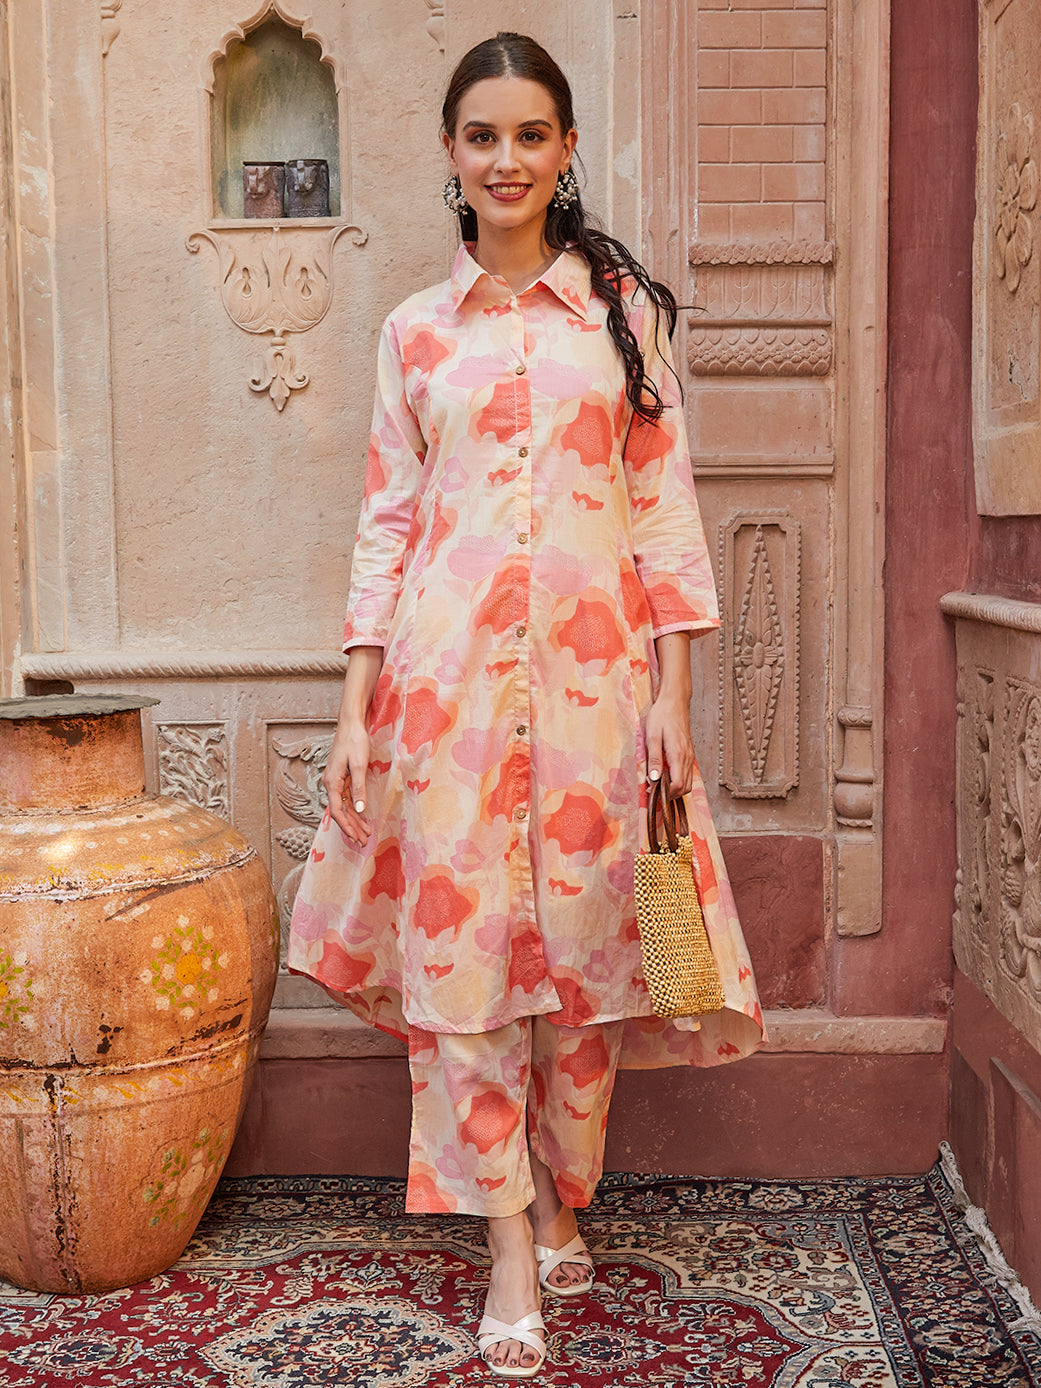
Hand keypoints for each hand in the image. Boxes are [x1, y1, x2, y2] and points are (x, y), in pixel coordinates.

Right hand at [321, 649, 382, 845]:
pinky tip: (361, 817)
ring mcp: (336, 781)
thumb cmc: (354, 741)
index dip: (347, 827)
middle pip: (340, 812)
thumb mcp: (359, 765)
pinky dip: (354, 809)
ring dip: (354, 820)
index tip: (356, 838)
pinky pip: (346, 798)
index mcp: (332, 782)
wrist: (351, 723)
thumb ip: (358, 788)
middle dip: (352, 828)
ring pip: (343, 806)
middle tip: (364, 841)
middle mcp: (330, 783)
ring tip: (365, 833)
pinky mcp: (342, 777)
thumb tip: (358, 810)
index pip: (337, 811)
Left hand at [644, 691, 694, 795]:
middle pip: (685, 788)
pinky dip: (679, 780)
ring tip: (659, 784)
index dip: (665, 793)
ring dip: (675, 789)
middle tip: (654, 791)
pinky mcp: (689, 753)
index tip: (652, 791)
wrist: (675, 701)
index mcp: (678, 754)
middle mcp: (687, 757)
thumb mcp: (652, 736)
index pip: (678, 785)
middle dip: (670, 794)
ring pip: (688, 782)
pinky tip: (666, 775)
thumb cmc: (662, 716)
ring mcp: (690, 756)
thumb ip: (654, 759)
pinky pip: (688, 774)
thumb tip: (653, 778)